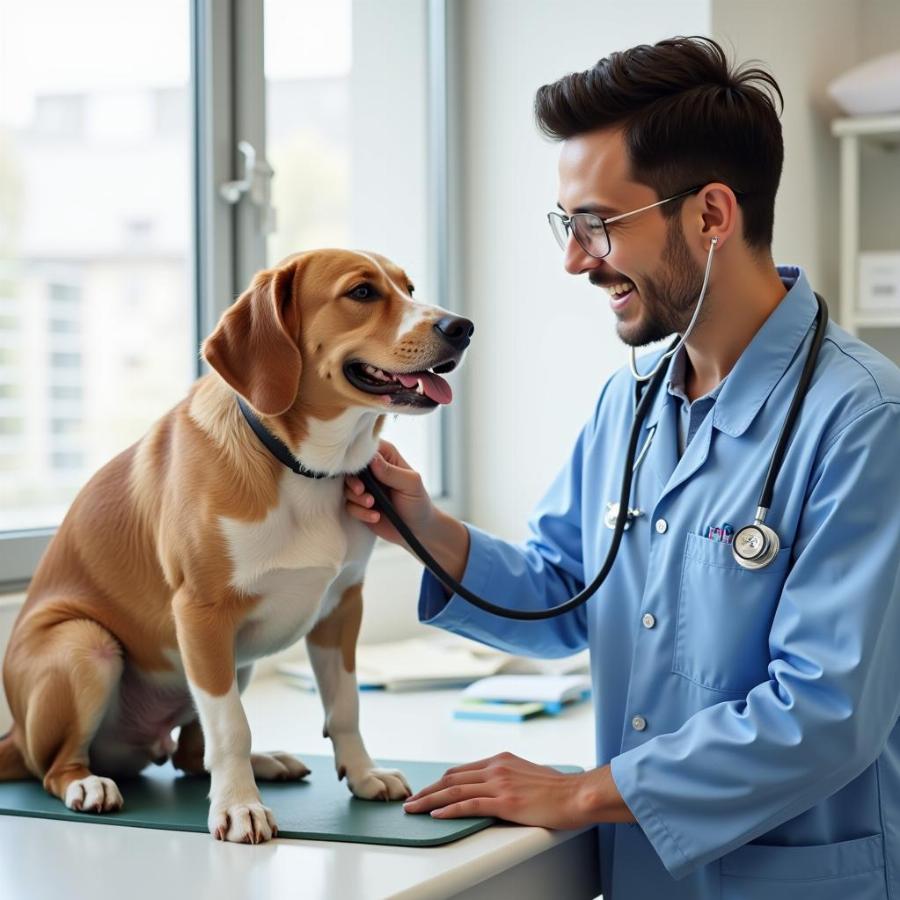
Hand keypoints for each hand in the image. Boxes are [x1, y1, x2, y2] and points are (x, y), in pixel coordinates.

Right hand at [344, 440, 436, 547]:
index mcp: (385, 457)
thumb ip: (392, 472)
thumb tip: (373, 459)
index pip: (365, 447)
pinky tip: (375, 517)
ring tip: (371, 504)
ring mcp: (365, 488)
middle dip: (353, 481)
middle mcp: (372, 470)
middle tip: (362, 490)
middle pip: (349, 468)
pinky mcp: (359, 506)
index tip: (359, 468)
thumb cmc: (418, 501)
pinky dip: (360, 512)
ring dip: (356, 498)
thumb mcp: (410, 484)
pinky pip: (350, 506)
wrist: (417, 529)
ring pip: (347, 488)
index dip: (357, 455)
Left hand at [402, 752, 607, 829]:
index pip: (461, 770)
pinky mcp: (505, 801)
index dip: (440, 782)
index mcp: (500, 760)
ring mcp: (499, 784)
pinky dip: (449, 810)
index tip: (427, 790)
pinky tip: (436, 815)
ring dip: (430, 800)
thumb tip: (495, 787)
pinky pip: (469, 805)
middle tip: (411, 801)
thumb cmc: (557, 788)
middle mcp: (496, 767)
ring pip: (454, 790)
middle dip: (428, 791)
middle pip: (451, 778)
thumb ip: (507, 777)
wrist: (576, 794)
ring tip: (414, 809)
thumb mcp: (526, 773)